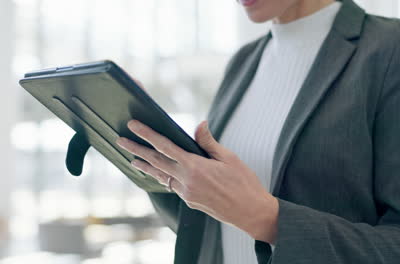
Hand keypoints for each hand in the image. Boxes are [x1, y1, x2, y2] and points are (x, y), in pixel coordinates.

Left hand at [116, 119, 278, 243]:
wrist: (250, 212)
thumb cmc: (243, 183)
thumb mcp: (229, 157)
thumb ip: (208, 142)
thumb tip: (199, 124)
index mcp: (195, 166)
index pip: (165, 146)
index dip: (147, 134)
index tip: (134, 126)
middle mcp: (186, 180)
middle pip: (156, 161)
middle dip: (137, 149)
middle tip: (121, 140)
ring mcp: (186, 193)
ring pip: (161, 176)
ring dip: (146, 166)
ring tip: (132, 159)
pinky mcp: (190, 201)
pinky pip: (171, 186)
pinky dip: (162, 177)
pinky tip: (157, 173)